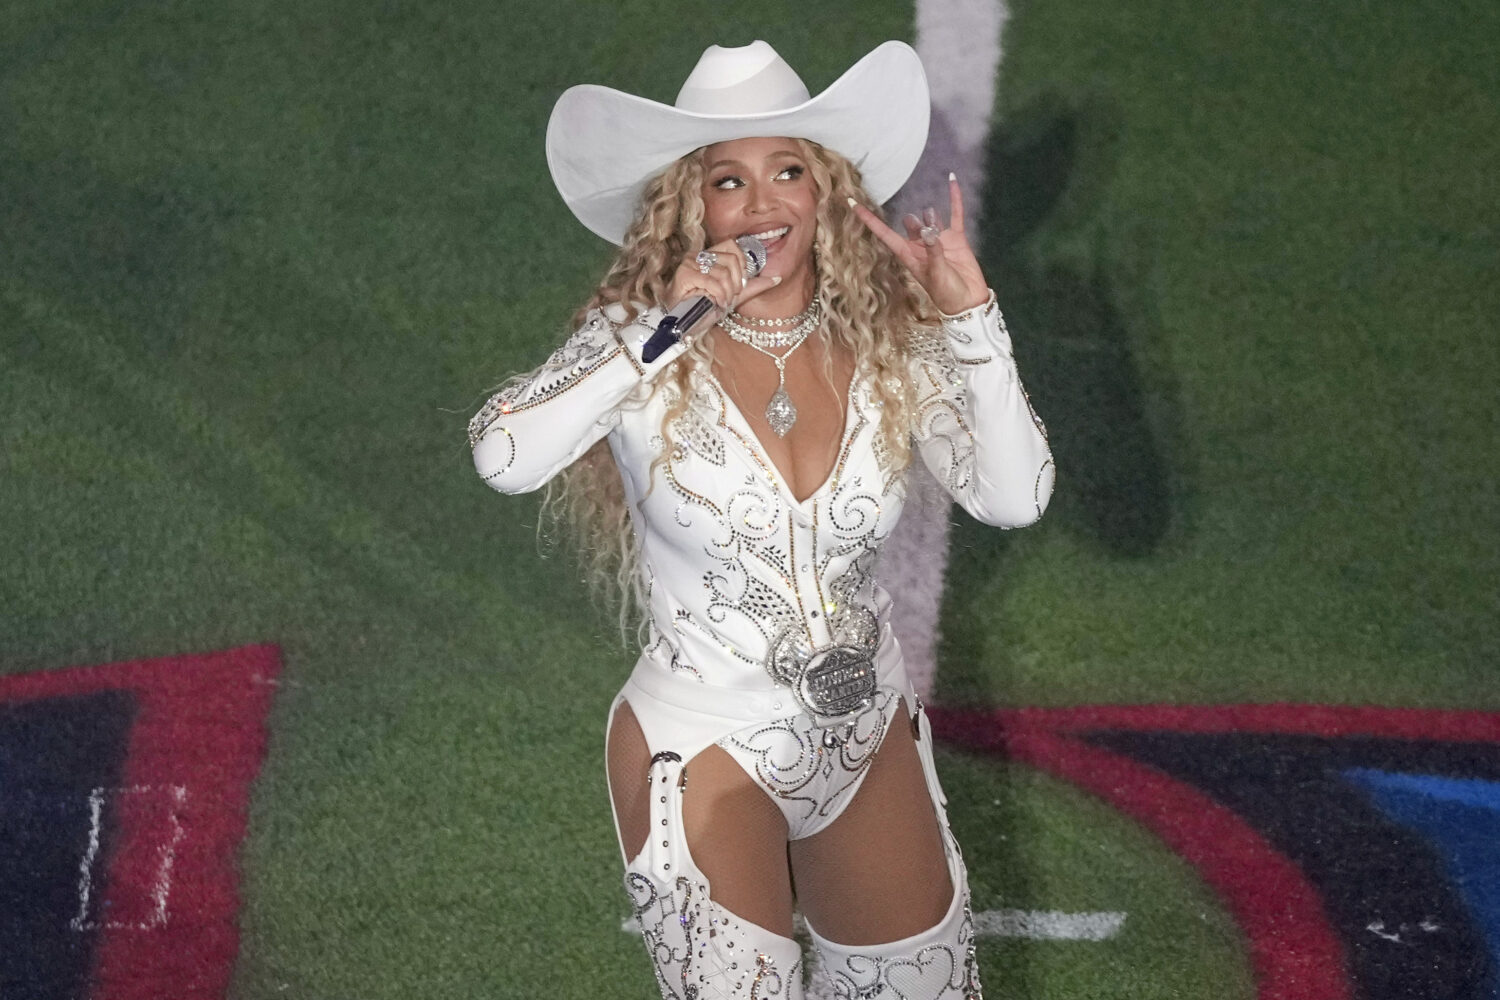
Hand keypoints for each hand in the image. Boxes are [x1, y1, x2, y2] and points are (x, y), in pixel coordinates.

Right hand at [666, 237, 780, 313]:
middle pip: (731, 258)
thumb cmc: (704, 308)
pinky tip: (716, 303)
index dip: (742, 264)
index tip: (739, 284)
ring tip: (721, 302)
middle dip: (736, 282)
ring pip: (723, 272)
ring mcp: (690, 263)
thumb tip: (777, 278)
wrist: (684, 324)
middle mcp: (698, 254)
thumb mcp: (734, 295)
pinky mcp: (684, 274)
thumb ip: (754, 285)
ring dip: (727, 292)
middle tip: (730, 296)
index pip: (733, 245)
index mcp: (710, 255)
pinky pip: (711, 281)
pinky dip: (718, 295)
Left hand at [847, 174, 989, 314]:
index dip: (868, 220)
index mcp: (907, 256)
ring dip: (931, 217)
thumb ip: (933, 252)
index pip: (884, 234)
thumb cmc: (947, 294)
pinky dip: (954, 199)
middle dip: (912, 222)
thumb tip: (929, 231)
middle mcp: (919, 246)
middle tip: (921, 227)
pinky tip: (952, 181)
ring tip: (934, 225)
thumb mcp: (936, 274)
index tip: (852, 203)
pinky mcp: (956, 239)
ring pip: (929, 219)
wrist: (968, 302)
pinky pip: (954, 214)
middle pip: (908, 225)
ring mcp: (938, 241)